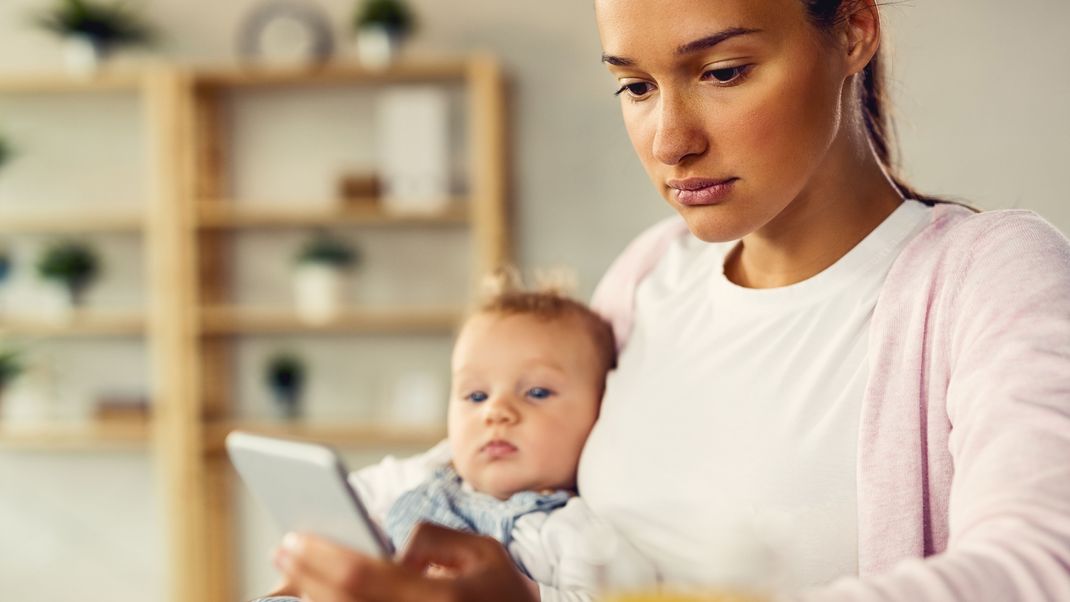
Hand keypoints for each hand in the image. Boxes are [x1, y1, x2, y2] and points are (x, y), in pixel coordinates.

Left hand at [274, 523, 539, 601]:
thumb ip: (432, 537)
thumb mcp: (483, 551)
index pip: (362, 575)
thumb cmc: (504, 594)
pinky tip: (320, 595)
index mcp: (441, 598)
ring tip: (292, 574)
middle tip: (283, 550)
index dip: (320, 556)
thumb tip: (389, 549)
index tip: (294, 536)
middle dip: (305, 574)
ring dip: (312, 596)